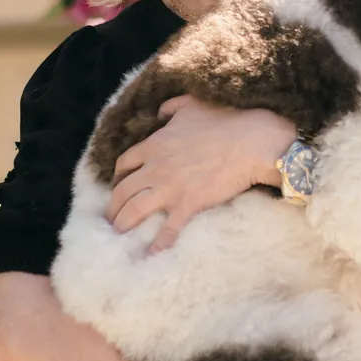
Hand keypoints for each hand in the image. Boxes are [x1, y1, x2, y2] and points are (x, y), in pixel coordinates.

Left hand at [107, 96, 296, 251]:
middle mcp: (155, 168)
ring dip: (123, 224)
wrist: (250, 140)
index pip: (125, 164)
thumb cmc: (224, 120)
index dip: (118, 177)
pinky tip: (150, 255)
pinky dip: (157, 244)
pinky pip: (168, 229)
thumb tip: (160, 112)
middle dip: (113, 206)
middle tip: (111, 217)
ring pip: (135, 210)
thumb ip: (171, 107)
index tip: (119, 185)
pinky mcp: (188, 204)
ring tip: (118, 234)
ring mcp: (170, 188)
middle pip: (122, 191)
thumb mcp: (192, 105)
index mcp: (154, 144)